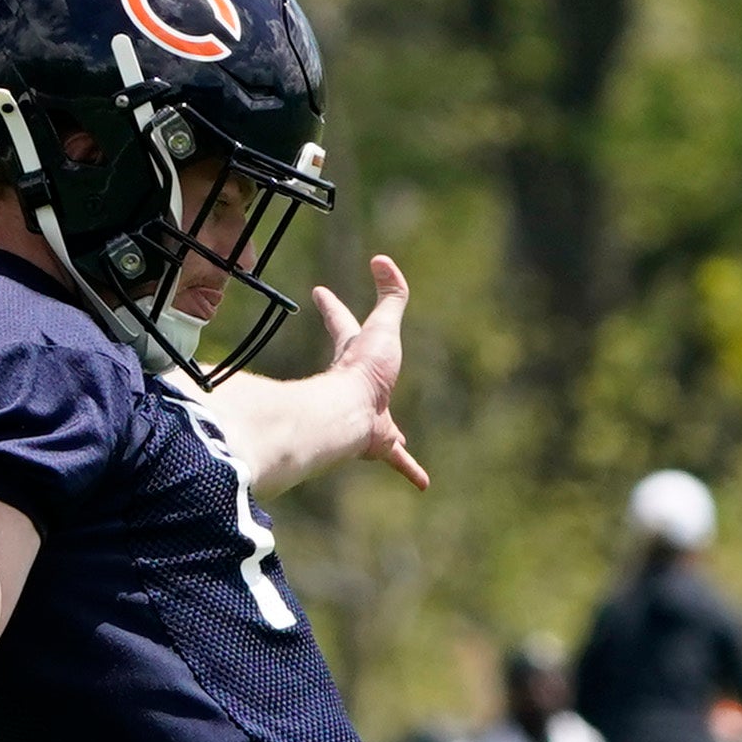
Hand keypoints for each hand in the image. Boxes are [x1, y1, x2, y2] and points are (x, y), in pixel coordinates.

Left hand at [308, 256, 428, 491]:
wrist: (350, 415)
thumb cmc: (362, 370)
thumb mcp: (383, 325)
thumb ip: (390, 293)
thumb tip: (381, 258)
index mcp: (354, 356)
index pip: (340, 322)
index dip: (331, 305)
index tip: (319, 292)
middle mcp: (357, 387)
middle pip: (355, 373)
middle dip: (356, 367)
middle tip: (360, 370)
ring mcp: (370, 417)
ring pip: (379, 422)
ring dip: (387, 430)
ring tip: (395, 440)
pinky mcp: (381, 443)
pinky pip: (399, 459)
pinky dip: (411, 468)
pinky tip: (422, 483)